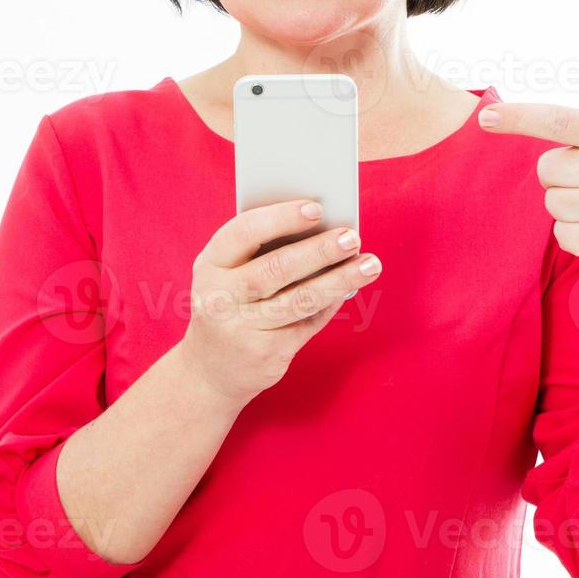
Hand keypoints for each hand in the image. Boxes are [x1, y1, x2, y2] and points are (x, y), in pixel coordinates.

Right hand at [178, 199, 381, 406]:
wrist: (210, 369)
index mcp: (209, 265)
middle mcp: (220, 297)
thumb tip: (320, 227)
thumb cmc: (228, 304)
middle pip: (277, 268)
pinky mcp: (265, 353)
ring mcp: (241, 329)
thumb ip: (258, 251)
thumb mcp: (226, 274)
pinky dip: (331, 303)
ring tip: (368, 264)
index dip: (281, 218)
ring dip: (339, 279)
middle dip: (320, 250)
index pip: (244, 232)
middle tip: (351, 237)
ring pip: (300, 299)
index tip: (317, 208)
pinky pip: (307, 323)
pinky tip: (349, 288)